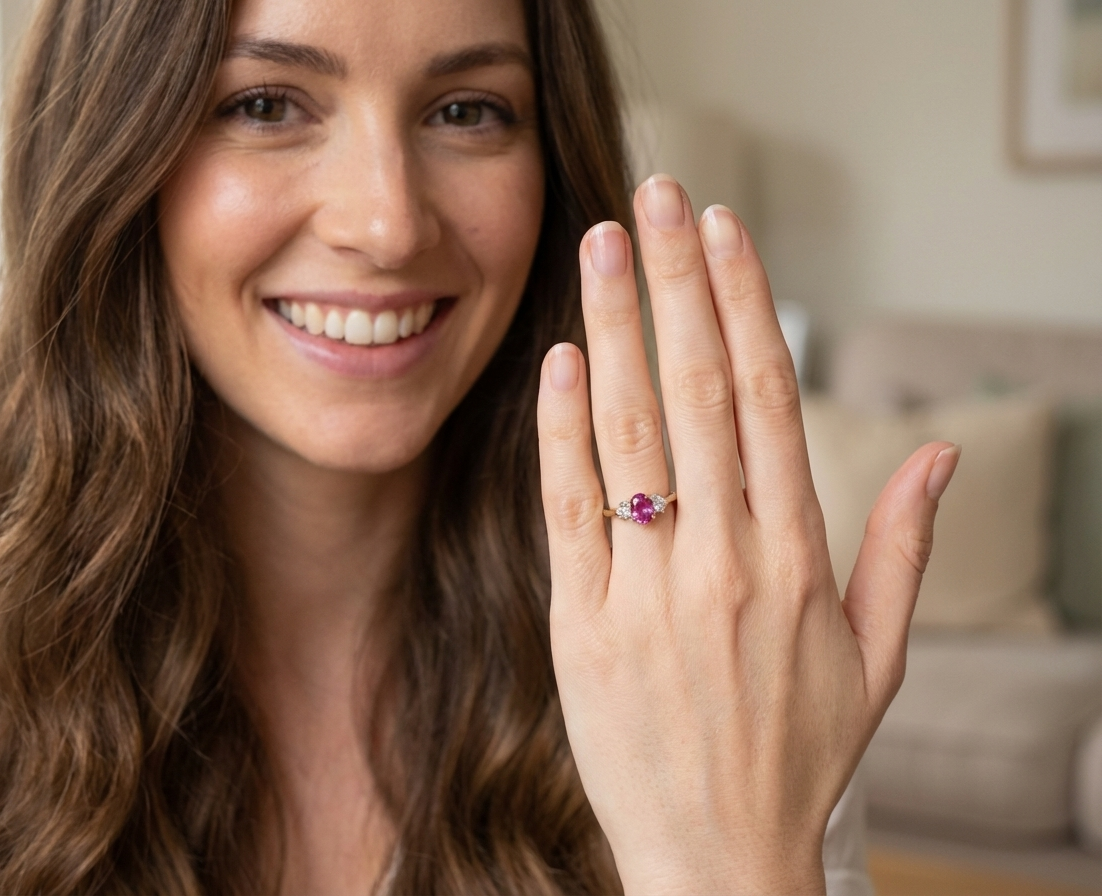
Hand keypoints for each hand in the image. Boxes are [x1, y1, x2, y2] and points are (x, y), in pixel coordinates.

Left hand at [536, 175, 959, 894]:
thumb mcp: (878, 658)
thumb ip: (904, 550)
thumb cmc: (799, 752)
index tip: (723, 230)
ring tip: (599, 247)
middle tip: (656, 196)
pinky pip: (570, 509)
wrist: (718, 856)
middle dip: (676, 281)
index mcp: (799, 560)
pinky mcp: (580, 625)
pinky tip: (559, 360)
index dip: (745, 303)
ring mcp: (647, 591)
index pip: (769, 398)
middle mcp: (725, 561)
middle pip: (699, 391)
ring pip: (630, 433)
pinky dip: (561, 429)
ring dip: (614, 329)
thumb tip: (938, 455)